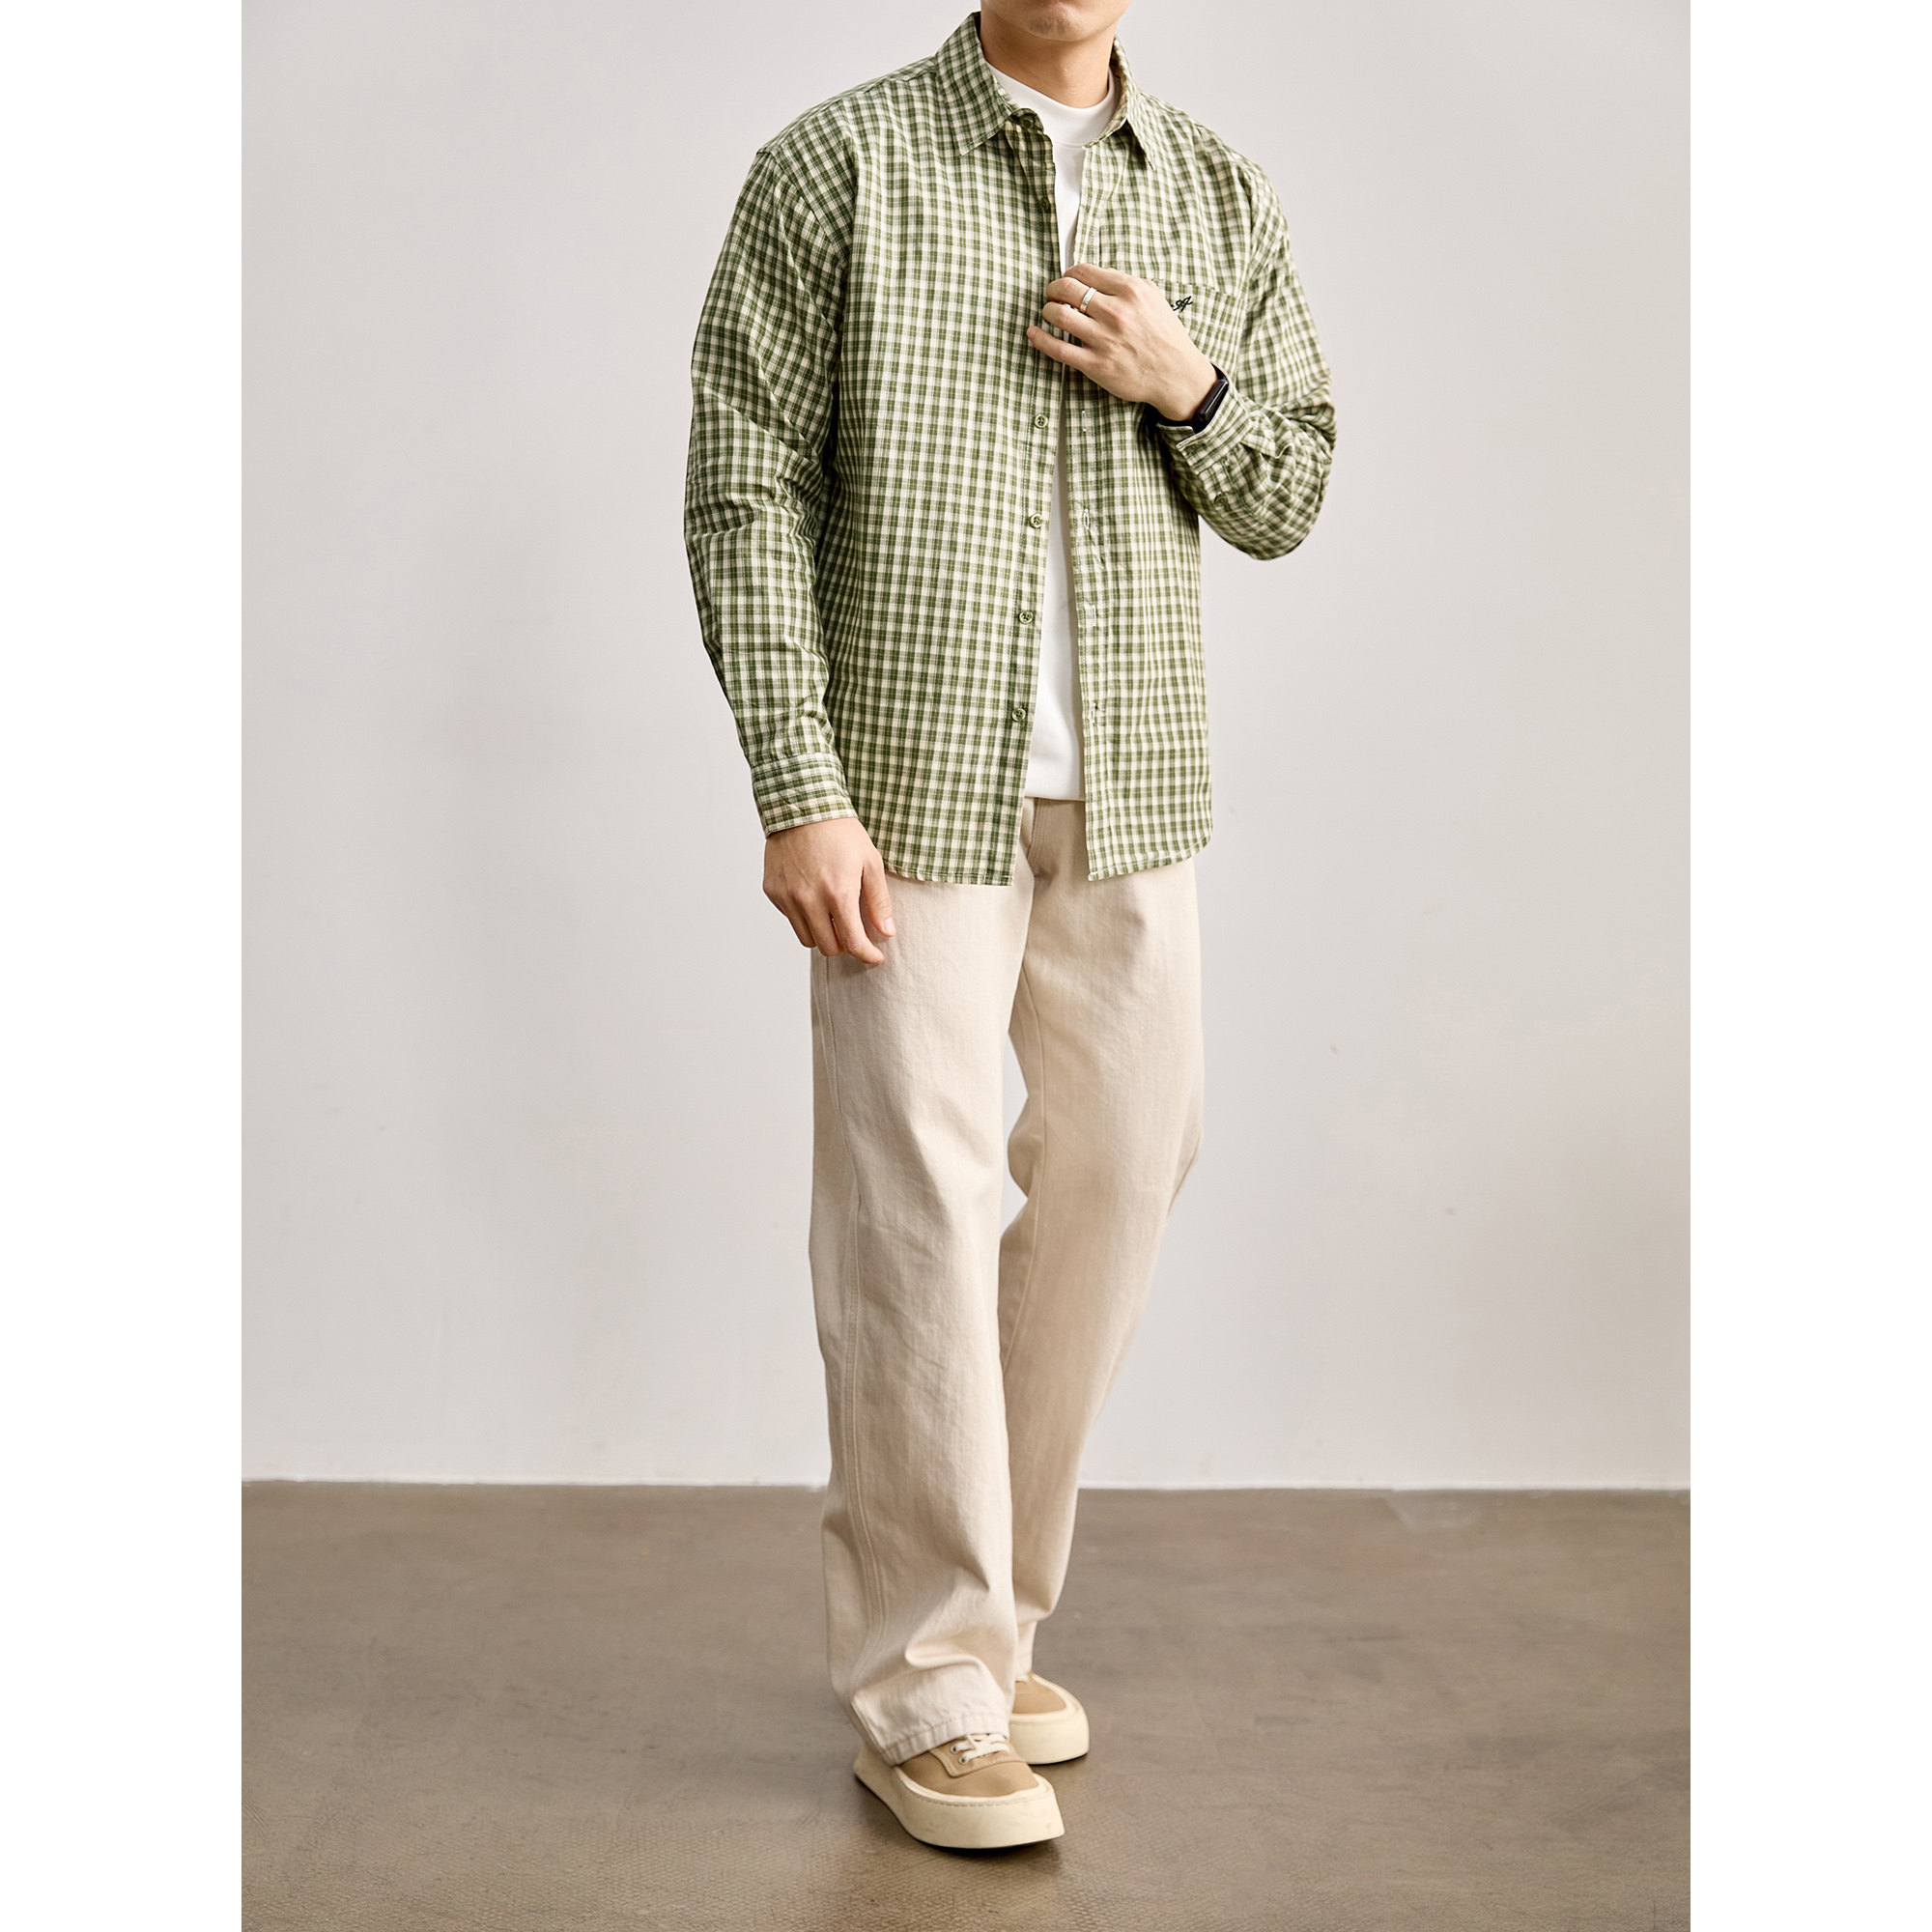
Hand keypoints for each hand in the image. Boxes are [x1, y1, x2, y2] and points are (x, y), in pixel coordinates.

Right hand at [764, 816, 895, 965]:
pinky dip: (805, 917)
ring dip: (823, 934)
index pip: (853, 943)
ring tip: (833, 915)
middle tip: (854, 932)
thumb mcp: (870, 862)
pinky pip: (791, 919)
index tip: (875, 957)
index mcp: (838, 894)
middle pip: (829, 948)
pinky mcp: (773, 892)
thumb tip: (887, 933)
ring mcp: (788, 897)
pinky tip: (813, 896)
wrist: (802, 806)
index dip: (867, 955)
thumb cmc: (841, 832)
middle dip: (845, 945)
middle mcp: (809, 901)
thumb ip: (879, 901)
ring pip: (807, 939)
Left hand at [1026, 263, 1219, 420]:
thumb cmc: (1164, 336)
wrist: (1176, 374)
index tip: (1066, 281)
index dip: (1068, 274)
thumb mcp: (1152, 298)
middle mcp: (1116, 312)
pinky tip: (1033, 333)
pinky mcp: (1096, 364)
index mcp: (1130, 291)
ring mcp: (1104, 339)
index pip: (1083, 271)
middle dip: (1053, 289)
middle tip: (1052, 295)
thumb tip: (1095, 277)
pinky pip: (1058, 348)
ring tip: (1049, 312)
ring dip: (1047, 310)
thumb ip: (1124, 285)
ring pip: (1059, 315)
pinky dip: (1040, 339)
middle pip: (1067, 289)